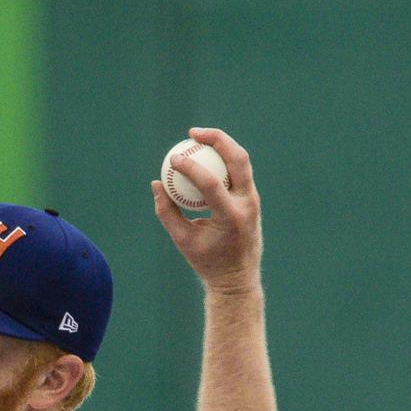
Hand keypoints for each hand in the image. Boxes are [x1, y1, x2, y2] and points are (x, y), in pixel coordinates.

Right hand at [152, 127, 260, 294]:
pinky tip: (204, 156)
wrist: (238, 276)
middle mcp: (247, 203)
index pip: (211, 183)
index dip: (191, 167)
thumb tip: (157, 184)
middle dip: (217, 139)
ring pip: (241, 160)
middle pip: (238, 159)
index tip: (173, 159)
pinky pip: (237, 171)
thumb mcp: (182, 240)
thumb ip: (167, 212)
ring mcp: (253, 198)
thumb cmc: (207, 261)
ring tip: (198, 138)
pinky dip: (221, 160)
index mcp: (231, 217)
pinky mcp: (252, 196)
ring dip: (221, 145)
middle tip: (193, 133)